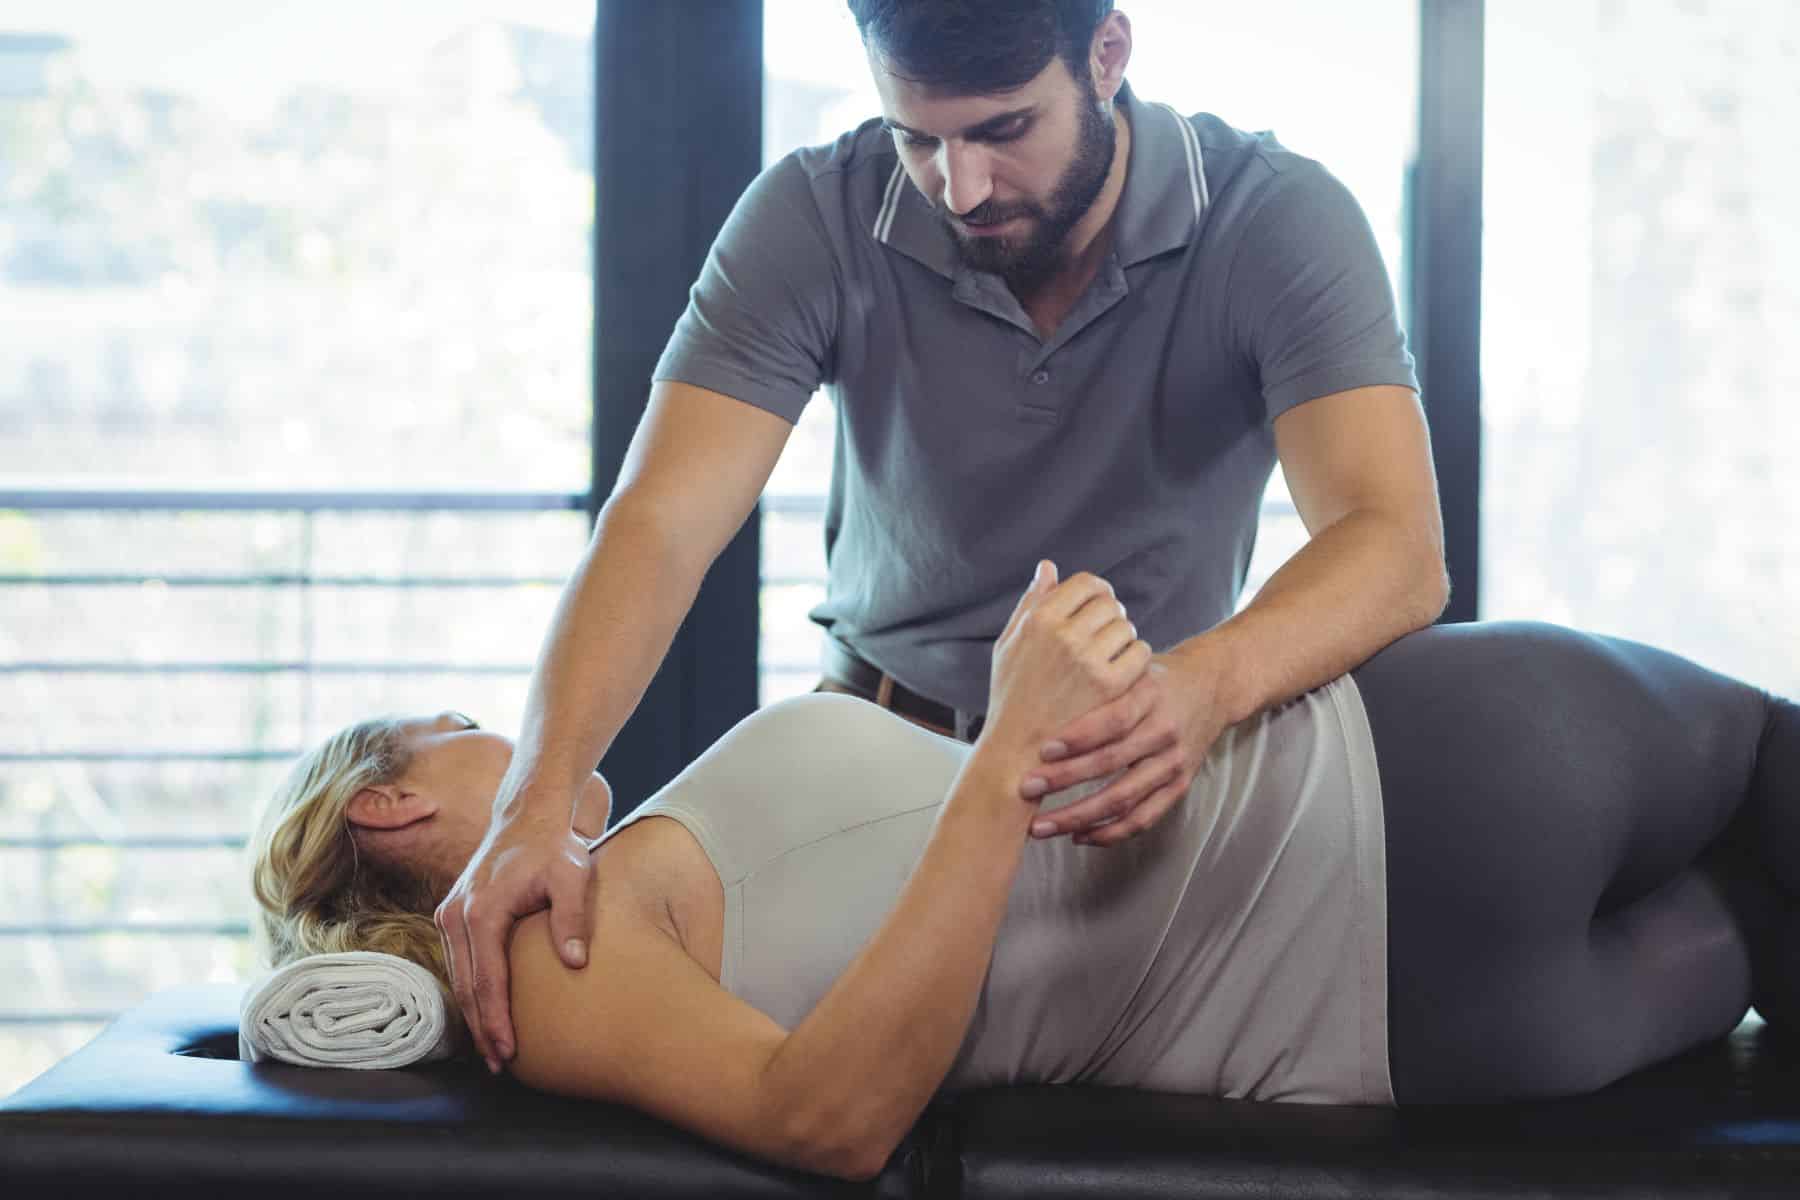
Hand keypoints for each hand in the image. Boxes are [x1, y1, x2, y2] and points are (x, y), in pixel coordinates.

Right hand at [435, 784, 595, 1073]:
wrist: (528, 815)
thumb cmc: (555, 847)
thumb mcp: (573, 876)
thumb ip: (573, 918)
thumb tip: (576, 963)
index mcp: (483, 910)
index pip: (487, 980)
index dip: (496, 1021)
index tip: (508, 1053)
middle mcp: (456, 915)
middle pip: (466, 987)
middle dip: (481, 1030)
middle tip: (500, 1067)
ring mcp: (450, 914)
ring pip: (458, 978)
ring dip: (473, 1016)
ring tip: (492, 1051)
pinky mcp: (452, 913)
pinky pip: (459, 962)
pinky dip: (469, 991)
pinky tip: (484, 1015)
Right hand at [980, 560, 1153, 769]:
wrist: (1018, 751)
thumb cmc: (1011, 696)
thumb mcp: (1009, 644)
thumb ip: (1031, 602)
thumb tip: (1048, 566)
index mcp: (1040, 619)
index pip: (1086, 583)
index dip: (1097, 592)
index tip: (1098, 606)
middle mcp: (1065, 635)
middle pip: (1110, 604)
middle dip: (1111, 615)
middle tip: (1105, 635)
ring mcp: (1090, 661)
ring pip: (1127, 628)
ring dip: (1123, 638)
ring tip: (1110, 656)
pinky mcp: (1110, 686)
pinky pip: (1140, 653)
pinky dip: (1136, 659)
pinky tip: (1123, 672)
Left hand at [1019, 645, 1231, 846]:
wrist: (1212, 686)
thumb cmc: (1155, 678)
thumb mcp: (1131, 668)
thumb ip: (1097, 686)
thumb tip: (1040, 707)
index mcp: (1150, 696)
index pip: (1114, 719)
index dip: (1079, 737)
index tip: (1042, 750)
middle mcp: (1165, 731)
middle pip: (1113, 762)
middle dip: (1065, 779)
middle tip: (1026, 789)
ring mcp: (1174, 763)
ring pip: (1124, 798)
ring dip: (1080, 817)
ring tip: (1041, 826)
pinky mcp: (1179, 786)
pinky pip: (1144, 818)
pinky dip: (1110, 832)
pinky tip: (1079, 836)